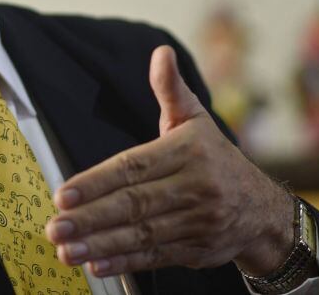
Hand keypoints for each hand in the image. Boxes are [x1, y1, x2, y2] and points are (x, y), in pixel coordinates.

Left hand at [45, 45, 293, 278]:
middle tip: (55, 226)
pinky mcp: (196, 250)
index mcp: (187, 151)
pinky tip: (96, 264)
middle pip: (134, 204)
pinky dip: (124, 262)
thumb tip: (161, 54)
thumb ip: (170, 89)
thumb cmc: (215, 157)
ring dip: (101, 244)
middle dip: (90, 217)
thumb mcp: (195, 118)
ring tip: (67, 249)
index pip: (134, 167)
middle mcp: (194, 187)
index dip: (97, 181)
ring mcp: (196, 221)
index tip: (64, 193)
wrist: (262, 208)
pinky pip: (155, 256)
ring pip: (141, 234)